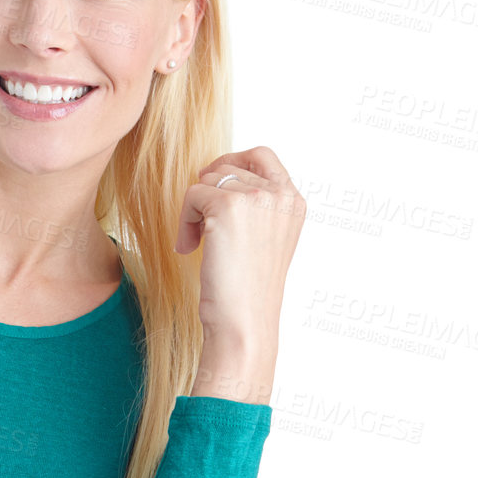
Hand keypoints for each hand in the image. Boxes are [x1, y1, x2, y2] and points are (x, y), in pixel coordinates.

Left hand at [175, 145, 305, 354]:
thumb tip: (215, 174)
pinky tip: (190, 248)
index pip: (262, 156)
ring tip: (197, 244)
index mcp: (294, 202)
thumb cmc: (248, 290)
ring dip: (193, 211)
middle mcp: (280, 195)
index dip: (231, 162)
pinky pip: (191, 195)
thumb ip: (254, 206)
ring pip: (206, 181)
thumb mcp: (263, 239)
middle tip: (200, 230)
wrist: (244, 321)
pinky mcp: (229, 205)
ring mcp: (257, 197)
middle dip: (206, 195)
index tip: (210, 182)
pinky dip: (184, 222)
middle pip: (228, 167)